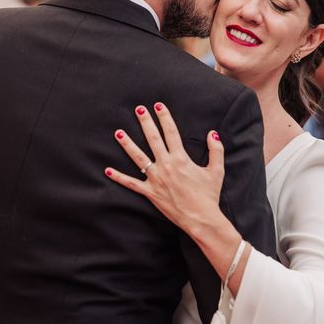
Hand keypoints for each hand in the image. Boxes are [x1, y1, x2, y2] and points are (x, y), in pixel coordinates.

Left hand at [105, 102, 223, 235]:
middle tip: (138, 109)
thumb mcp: (216, 171)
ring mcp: (156, 178)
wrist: (201, 219)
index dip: (164, 117)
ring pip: (138, 157)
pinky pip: (132, 183)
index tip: (158, 105)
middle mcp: (166, 165)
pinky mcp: (150, 192)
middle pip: (153, 139)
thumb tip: (212, 133)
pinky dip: (119, 178)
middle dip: (145, 122)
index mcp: (181, 159)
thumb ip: (216, 150)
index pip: (171, 132)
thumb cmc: (209, 195)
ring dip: (127, 144)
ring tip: (118, 132)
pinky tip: (107, 170)